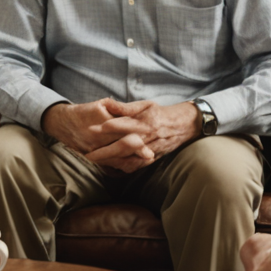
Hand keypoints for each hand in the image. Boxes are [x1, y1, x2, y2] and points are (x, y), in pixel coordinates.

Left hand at [44, 99, 197, 172]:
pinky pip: (134, 165)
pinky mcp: (151, 158)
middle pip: (122, 146)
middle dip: (104, 151)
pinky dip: (121, 167)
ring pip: (127, 158)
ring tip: (94, 160)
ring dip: (110, 161)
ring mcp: (150, 149)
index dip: (107, 127)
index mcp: (144, 122)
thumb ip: (124, 107)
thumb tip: (106, 103)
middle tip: (88, 154)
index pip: (123, 124)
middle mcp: (147, 137)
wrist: (183, 126)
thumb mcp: (144, 105)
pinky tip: (109, 166)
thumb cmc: (159, 113)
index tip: (91, 128)